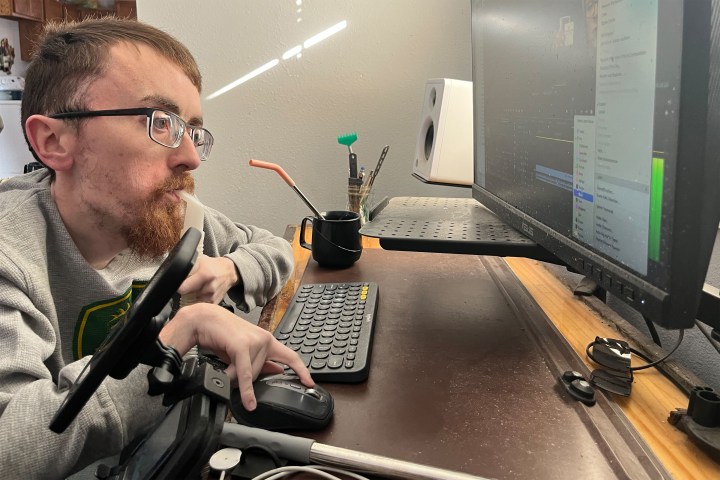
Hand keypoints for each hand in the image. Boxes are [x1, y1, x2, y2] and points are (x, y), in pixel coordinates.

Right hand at [159, 303, 313, 410]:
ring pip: (251, 375)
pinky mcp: (242, 346)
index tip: (310, 383)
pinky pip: (245, 374)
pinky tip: (249, 402)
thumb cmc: (221, 334)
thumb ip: (260, 360)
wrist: (202, 320)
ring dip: (235, 379)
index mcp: (267, 339)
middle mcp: (264, 339)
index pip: (290, 356)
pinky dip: (246, 390)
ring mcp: (255, 341)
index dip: (301, 370)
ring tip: (224, 366)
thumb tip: (276, 371)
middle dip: (247, 379)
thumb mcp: (244, 350)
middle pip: (262, 373)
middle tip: (230, 369)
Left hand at [177, 255, 238, 303]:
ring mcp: (212, 296)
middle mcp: (209, 287)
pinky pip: (200, 304)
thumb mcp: (200, 260)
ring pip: (193, 300)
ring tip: (198, 287)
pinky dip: (199, 299)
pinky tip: (202, 292)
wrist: (229, 272)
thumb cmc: (214, 265)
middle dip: (186, 291)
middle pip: (187, 295)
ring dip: (192, 296)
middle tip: (189, 284)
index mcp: (205, 275)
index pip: (183, 288)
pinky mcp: (214, 302)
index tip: (179, 284)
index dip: (179, 286)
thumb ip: (188, 268)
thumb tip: (175, 275)